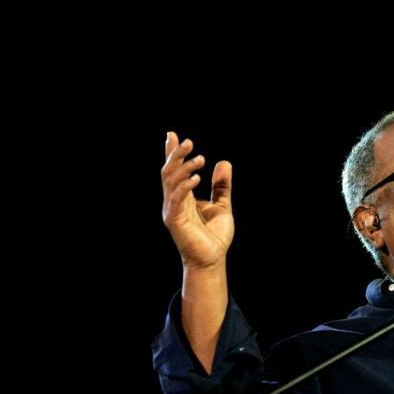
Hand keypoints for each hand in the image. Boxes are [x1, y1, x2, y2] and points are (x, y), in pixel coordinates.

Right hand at [161, 132, 233, 269]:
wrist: (213, 259)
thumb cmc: (214, 235)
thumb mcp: (222, 204)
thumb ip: (221, 185)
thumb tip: (223, 162)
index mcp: (183, 196)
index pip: (175, 170)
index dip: (172, 152)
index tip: (171, 134)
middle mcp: (174, 200)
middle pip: (169, 172)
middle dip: (175, 155)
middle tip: (188, 141)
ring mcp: (172, 210)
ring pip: (171, 182)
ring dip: (183, 167)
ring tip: (200, 158)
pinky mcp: (175, 221)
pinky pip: (176, 199)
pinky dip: (184, 186)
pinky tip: (196, 178)